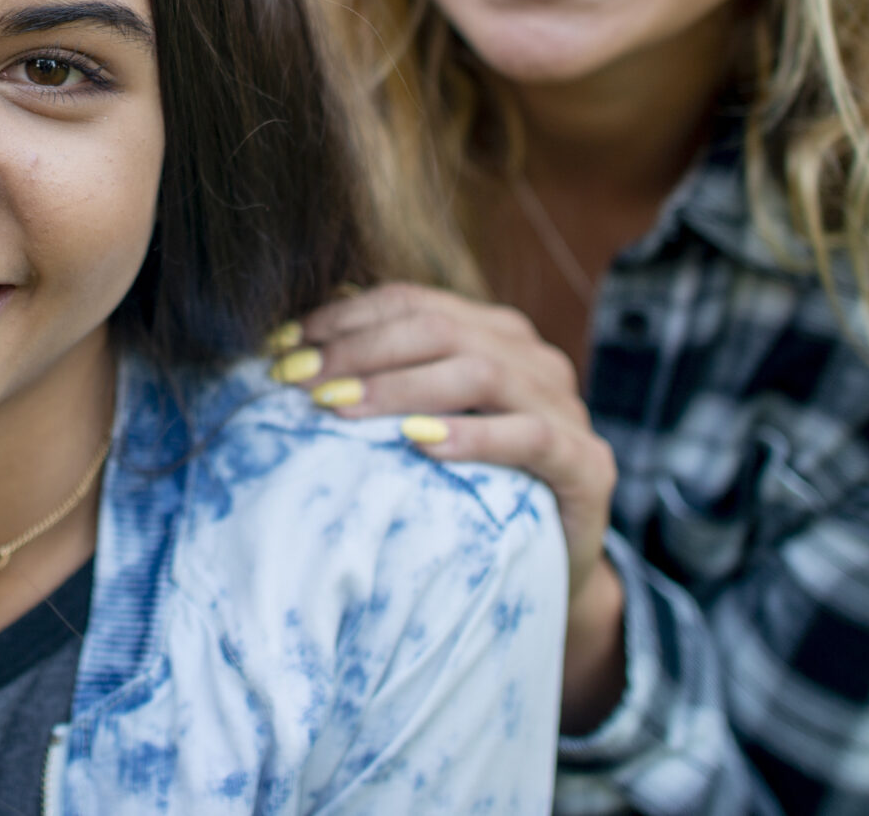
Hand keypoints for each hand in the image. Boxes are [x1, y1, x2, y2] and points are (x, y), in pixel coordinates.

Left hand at [269, 283, 619, 633]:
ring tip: (341, 408)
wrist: (550, 565)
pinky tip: (420, 444)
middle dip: (360, 351)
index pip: (412, 303)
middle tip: (300, 381)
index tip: (283, 346)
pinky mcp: (585, 462)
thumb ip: (382, 380)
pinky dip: (472, 436)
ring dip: (400, 387)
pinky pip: (528, 436)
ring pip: (478, 372)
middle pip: (438, 328)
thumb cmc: (471, 489)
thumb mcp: (423, 424)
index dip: (344, 318)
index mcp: (493, 332)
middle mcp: (532, 357)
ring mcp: (565, 406)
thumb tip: (292, 347)